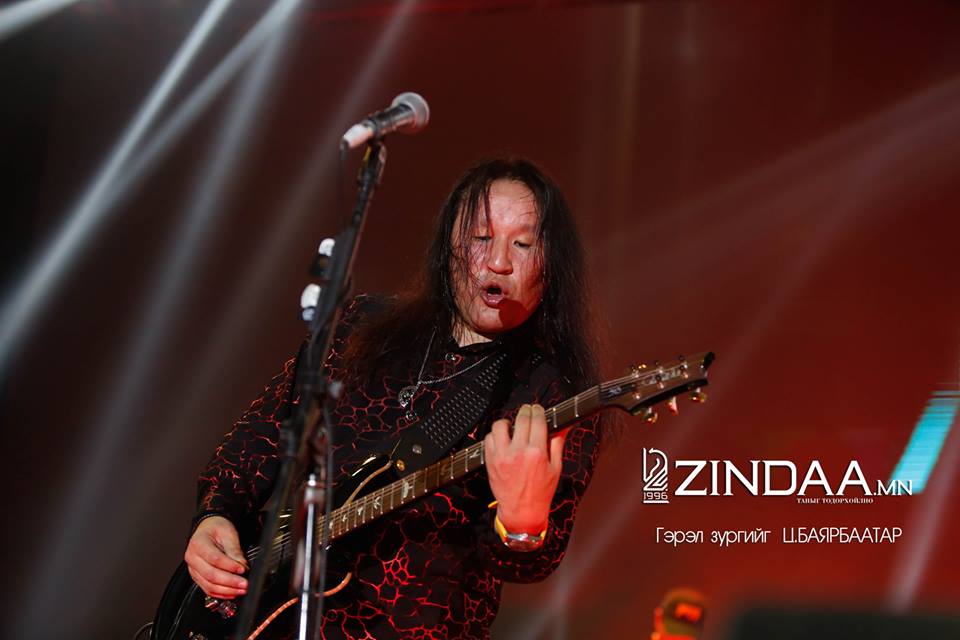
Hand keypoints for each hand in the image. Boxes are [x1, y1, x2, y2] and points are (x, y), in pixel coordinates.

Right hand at [184, 515, 247, 598]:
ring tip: (241, 590)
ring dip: (227, 590)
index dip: (230, 566)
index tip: (243, 569)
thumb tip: (242, 564)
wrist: (208, 529)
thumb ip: (234, 549)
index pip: (214, 559)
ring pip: (209, 585)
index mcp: (198, 544)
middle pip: (211, 575)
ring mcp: (194, 570)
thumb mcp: (228, 533)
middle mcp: (193, 558)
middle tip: (245, 583)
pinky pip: (208, 589)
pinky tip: (232, 593)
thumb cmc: (216, 529)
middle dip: (230, 581)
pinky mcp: (198, 577)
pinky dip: (221, 594)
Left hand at [484, 404, 566, 533]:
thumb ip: (557, 444)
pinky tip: (503, 439)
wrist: (521, 511)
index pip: (537, 420)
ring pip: (500, 425)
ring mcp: (502, 456)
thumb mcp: (555, 468)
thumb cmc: (540, 493)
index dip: (538, 410)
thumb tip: (563, 427)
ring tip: (513, 427)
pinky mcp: (491, 460)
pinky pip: (489, 438)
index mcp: (537, 452)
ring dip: (508, 422)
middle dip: (526, 411)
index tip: (538, 409)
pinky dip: (495, 435)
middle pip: (521, 418)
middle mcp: (518, 452)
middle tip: (528, 411)